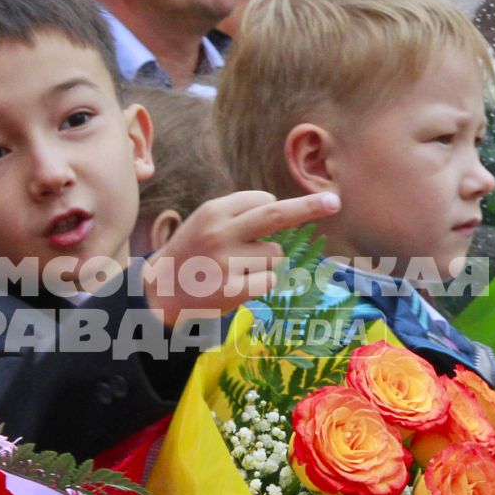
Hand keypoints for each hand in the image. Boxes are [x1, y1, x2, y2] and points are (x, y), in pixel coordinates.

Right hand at [140, 190, 340, 326]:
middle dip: (308, 208)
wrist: (159, 293)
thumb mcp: (205, 224)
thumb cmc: (191, 254)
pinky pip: (270, 280)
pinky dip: (262, 283)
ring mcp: (227, 261)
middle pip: (276, 215)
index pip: (262, 200)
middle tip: (335, 202)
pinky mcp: (233, 289)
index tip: (289, 211)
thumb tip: (286, 211)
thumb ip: (238, 215)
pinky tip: (237, 286)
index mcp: (214, 211)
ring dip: (266, 262)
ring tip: (236, 269)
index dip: (271, 209)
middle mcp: (221, 232)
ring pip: (275, 255)